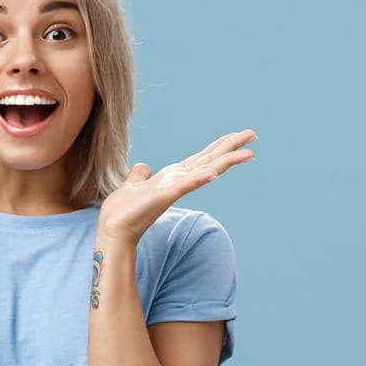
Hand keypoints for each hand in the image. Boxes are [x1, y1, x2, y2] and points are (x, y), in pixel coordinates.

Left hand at [97, 129, 256, 242]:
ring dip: (226, 162)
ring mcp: (173, 190)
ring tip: (248, 153)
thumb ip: (140, 175)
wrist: (113, 230)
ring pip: (205, 171)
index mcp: (172, 177)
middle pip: (210, 160)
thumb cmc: (123, 212)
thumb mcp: (132, 185)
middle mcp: (178, 182)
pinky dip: (198, 179)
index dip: (220, 146)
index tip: (239, 136)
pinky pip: (184, 186)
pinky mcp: (163, 197)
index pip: (201, 158)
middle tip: (253, 135)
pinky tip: (212, 173)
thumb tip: (143, 167)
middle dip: (231, 147)